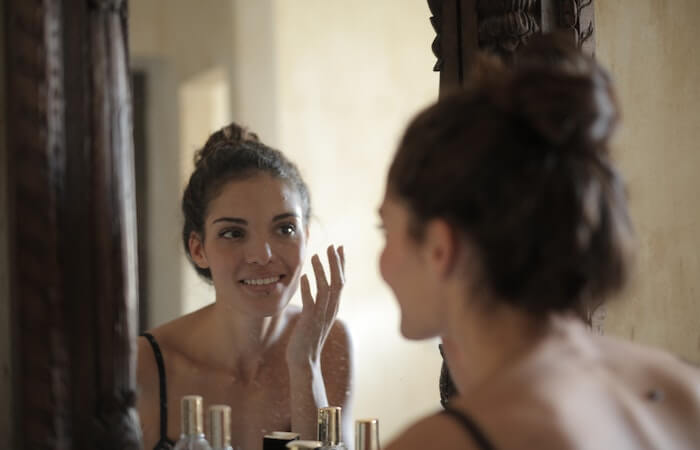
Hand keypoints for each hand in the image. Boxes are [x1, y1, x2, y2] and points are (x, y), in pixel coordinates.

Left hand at [286, 245, 344, 366]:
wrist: (305, 362)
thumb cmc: (308, 339)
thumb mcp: (317, 318)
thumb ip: (319, 303)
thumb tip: (317, 287)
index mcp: (333, 307)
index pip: (341, 281)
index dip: (341, 264)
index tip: (339, 248)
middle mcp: (331, 310)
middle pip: (338, 282)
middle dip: (336, 263)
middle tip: (332, 246)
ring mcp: (321, 315)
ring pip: (325, 289)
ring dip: (321, 271)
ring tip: (316, 256)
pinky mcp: (310, 321)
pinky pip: (311, 301)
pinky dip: (308, 287)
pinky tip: (304, 276)